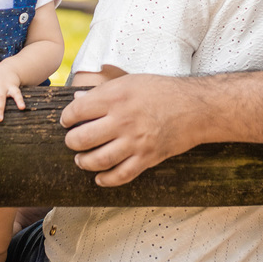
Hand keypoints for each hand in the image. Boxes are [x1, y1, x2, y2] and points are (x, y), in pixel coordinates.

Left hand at [60, 74, 203, 186]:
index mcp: (116, 97)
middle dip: (72, 142)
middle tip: (72, 141)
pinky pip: (120, 175)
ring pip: (98, 160)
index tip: (67, 121)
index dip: (67, 118)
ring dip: (84, 162)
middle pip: (82, 138)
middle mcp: (122, 120)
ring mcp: (135, 141)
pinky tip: (100, 178)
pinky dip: (106, 180)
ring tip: (81, 159)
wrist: (195, 107)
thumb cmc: (162, 91)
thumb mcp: (130, 81)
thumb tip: (77, 98)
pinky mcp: (147, 158)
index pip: (78, 110)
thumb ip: (103, 91)